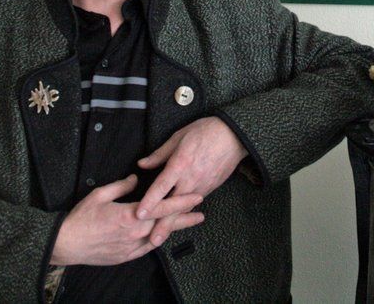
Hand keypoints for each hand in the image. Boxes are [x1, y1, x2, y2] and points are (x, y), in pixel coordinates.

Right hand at [49, 174, 203, 265]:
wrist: (66, 244)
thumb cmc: (80, 219)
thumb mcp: (100, 195)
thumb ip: (121, 186)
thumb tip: (134, 179)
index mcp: (130, 215)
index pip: (162, 207)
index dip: (181, 202)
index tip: (196, 197)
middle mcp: (134, 233)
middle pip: (166, 224)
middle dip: (185, 217)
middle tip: (201, 213)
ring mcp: (131, 247)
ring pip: (159, 236)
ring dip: (173, 229)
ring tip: (188, 223)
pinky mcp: (126, 256)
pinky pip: (147, 248)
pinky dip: (157, 239)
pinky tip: (163, 235)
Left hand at [135, 117, 247, 244]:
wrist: (233, 136)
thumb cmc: (205, 132)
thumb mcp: (179, 137)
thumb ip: (160, 154)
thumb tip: (142, 165)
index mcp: (180, 164)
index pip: (162, 186)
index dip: (150, 201)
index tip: (139, 214)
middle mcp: (191, 178)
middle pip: (174, 206)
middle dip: (163, 225)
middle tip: (153, 241)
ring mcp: (202, 185)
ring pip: (185, 208)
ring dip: (174, 223)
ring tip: (162, 237)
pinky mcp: (210, 188)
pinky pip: (194, 203)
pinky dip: (185, 213)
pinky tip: (177, 221)